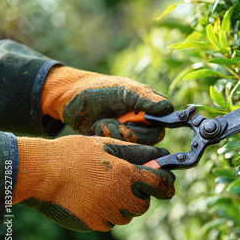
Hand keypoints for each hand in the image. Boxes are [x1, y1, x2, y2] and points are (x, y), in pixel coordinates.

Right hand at [13, 135, 174, 231]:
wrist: (40, 174)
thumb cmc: (74, 154)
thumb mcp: (107, 145)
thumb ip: (137, 154)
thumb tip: (160, 159)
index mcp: (128, 176)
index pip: (162, 185)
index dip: (166, 184)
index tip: (166, 184)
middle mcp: (121, 199)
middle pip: (144, 203)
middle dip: (140, 194)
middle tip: (123, 181)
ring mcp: (107, 214)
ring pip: (127, 214)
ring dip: (123, 204)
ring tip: (101, 186)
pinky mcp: (95, 224)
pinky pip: (110, 221)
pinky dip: (107, 212)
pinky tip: (91, 197)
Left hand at [41, 66, 173, 144]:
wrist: (71, 101)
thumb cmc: (99, 90)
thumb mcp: (123, 91)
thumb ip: (145, 99)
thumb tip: (168, 109)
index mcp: (151, 103)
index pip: (167, 118)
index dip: (153, 121)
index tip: (135, 117)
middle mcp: (146, 120)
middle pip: (154, 136)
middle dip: (131, 130)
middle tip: (115, 119)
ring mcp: (133, 132)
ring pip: (138, 145)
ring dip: (118, 134)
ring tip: (104, 121)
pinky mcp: (120, 142)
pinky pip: (124, 149)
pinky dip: (109, 138)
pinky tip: (100, 128)